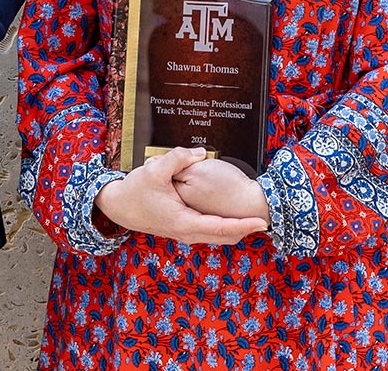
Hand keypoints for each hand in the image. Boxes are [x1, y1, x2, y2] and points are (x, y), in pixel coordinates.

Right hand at [94, 146, 267, 245]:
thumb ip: (178, 157)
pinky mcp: (183, 228)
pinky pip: (210, 231)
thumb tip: (201, 152)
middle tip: (269, 221)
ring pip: (219, 235)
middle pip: (225, 236)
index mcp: (184, 222)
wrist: (118, 206)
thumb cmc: (135, 190)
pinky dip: (226, 227)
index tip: (262, 223)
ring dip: (238, 229)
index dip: (243, 224)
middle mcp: (187, 232)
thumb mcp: (155, 170)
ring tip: (258, 221)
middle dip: (247, 229)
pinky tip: (236, 220)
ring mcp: (185, 233)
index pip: (220, 227)